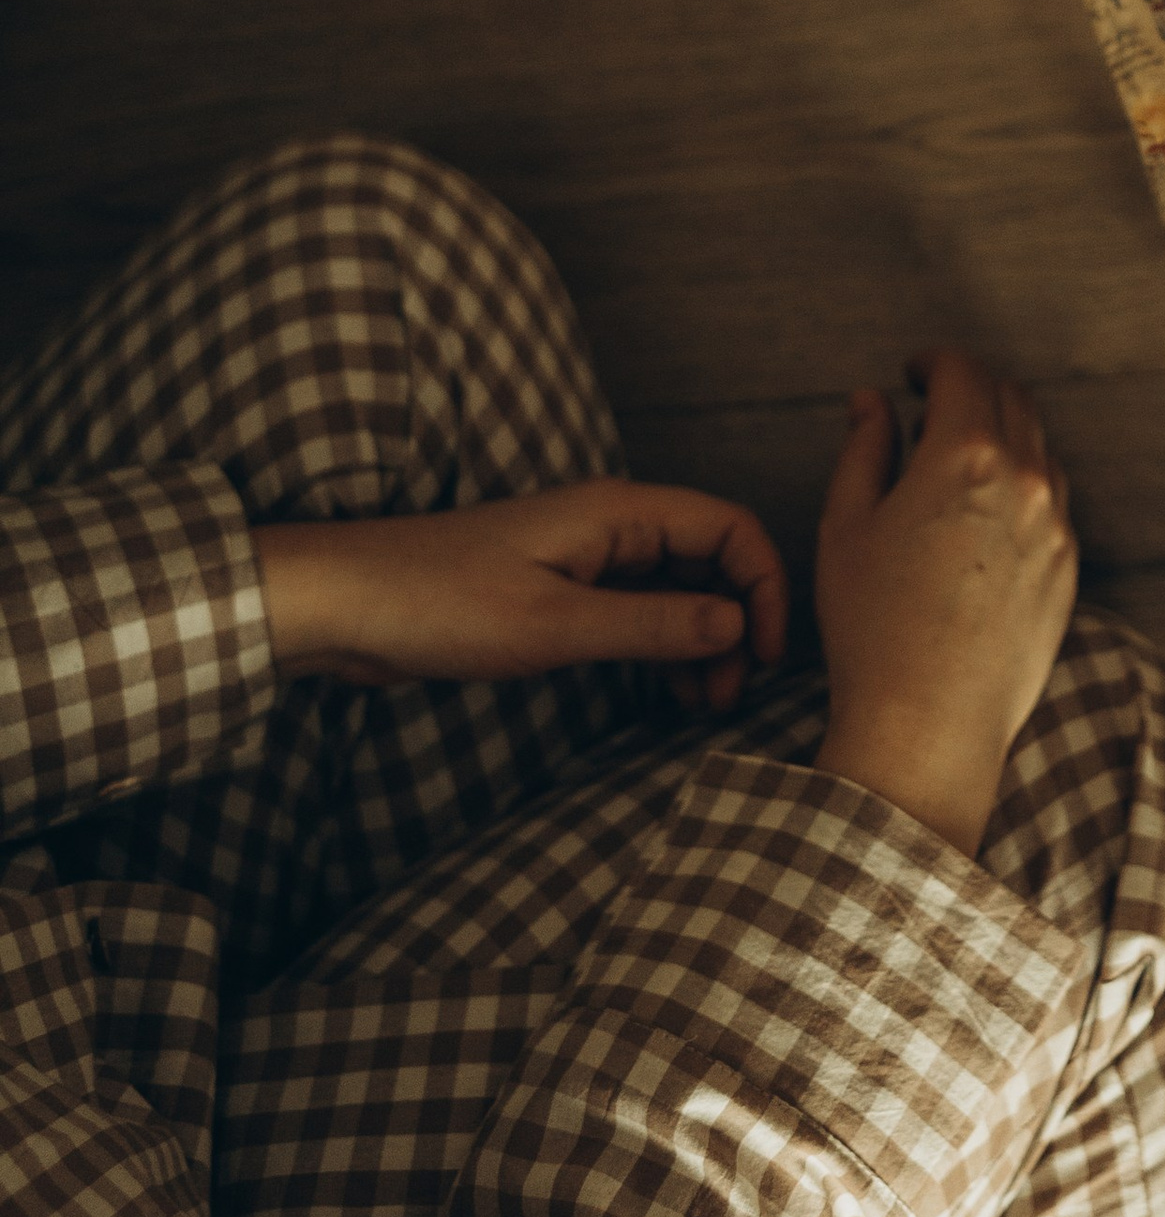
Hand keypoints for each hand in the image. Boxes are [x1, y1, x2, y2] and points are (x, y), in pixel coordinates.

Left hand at [253, 482, 789, 717]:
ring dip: (702, 642)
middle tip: (732, 694)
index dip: (764, 585)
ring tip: (705, 704)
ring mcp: (584, 558)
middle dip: (736, 622)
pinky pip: (635, 613)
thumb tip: (736, 625)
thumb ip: (651, 625)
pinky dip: (662, 649)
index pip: (728, 528)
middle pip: (709, 559)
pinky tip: (667, 693)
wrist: (345, 606)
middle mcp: (610, 526)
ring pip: (675, 591)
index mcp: (617, 513)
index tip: (767, 653)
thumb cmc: (438, 601)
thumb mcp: (555, 624)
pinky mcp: (558, 592)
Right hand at [810, 353, 1077, 859]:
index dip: (934, 361)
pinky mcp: (1068, 568)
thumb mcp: (847, 525)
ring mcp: (1055, 525)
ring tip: (954, 459)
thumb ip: (865, 448)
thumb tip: (873, 401)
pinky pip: (1052, 499)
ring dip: (1000, 432)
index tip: (913, 371)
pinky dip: (1022, 481)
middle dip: (970, 387)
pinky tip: (984, 510)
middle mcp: (1025, 479)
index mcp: (965, 456)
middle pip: (1009, 398)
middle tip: (932, 403)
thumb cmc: (873, 627)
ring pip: (1038, 446)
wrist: (930, 725)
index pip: (963, 372)